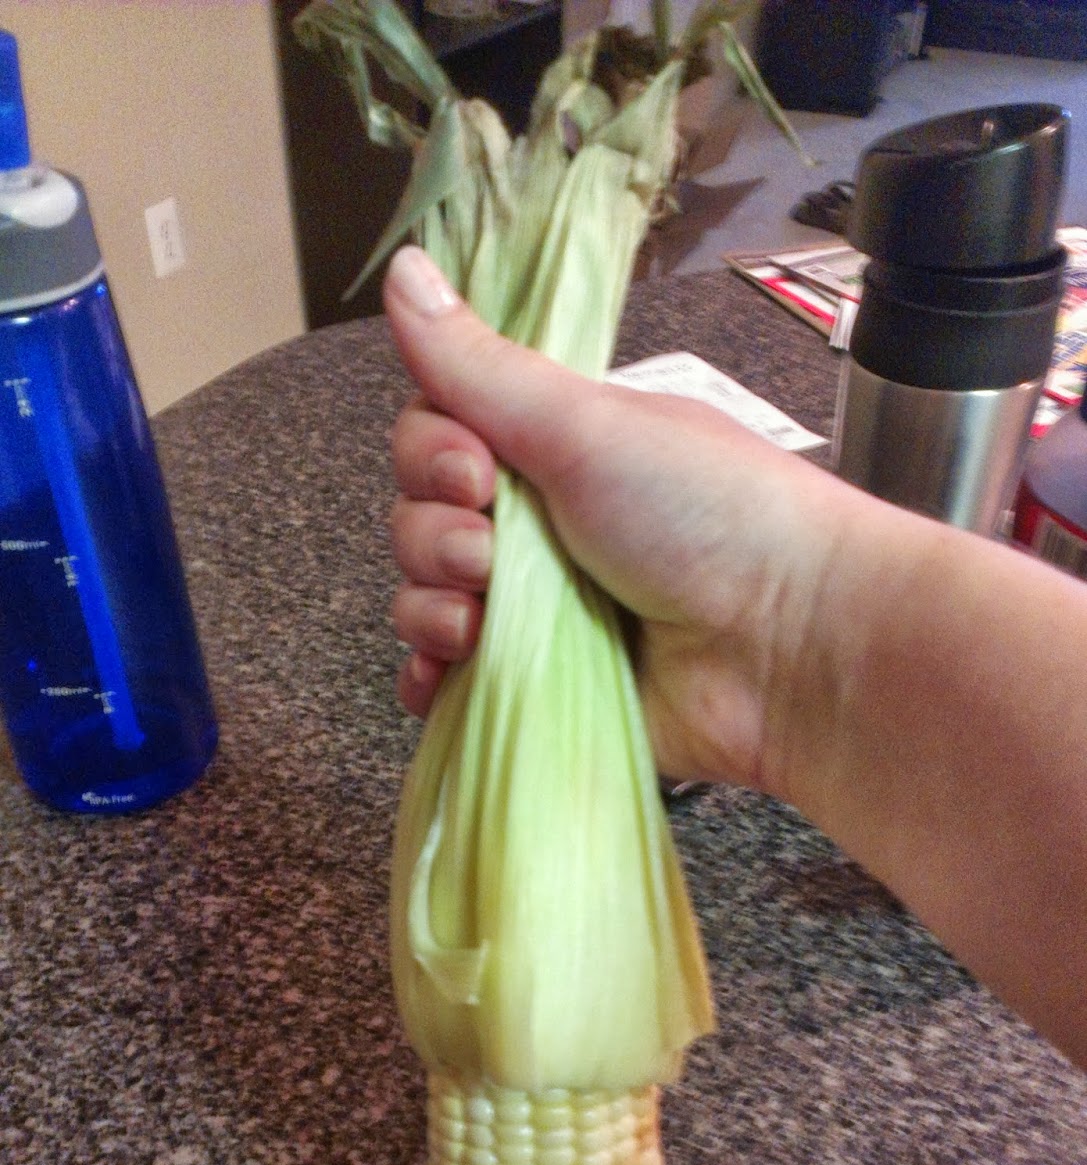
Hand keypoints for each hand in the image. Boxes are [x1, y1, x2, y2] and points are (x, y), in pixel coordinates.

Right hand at [384, 246, 842, 792]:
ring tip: (488, 622)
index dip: (432, 453)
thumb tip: (403, 269)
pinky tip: (448, 673)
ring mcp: (539, 614)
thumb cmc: (710, 518)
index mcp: (558, 450)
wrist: (790, 647)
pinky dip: (434, 677)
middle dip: (436, 534)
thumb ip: (482, 366)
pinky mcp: (539, 691)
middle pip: (421, 518)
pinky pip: (450, 682)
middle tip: (492, 549)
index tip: (475, 470)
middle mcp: (542, 527)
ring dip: (433, 606)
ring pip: (426, 599)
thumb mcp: (586, 426)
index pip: (439, 435)